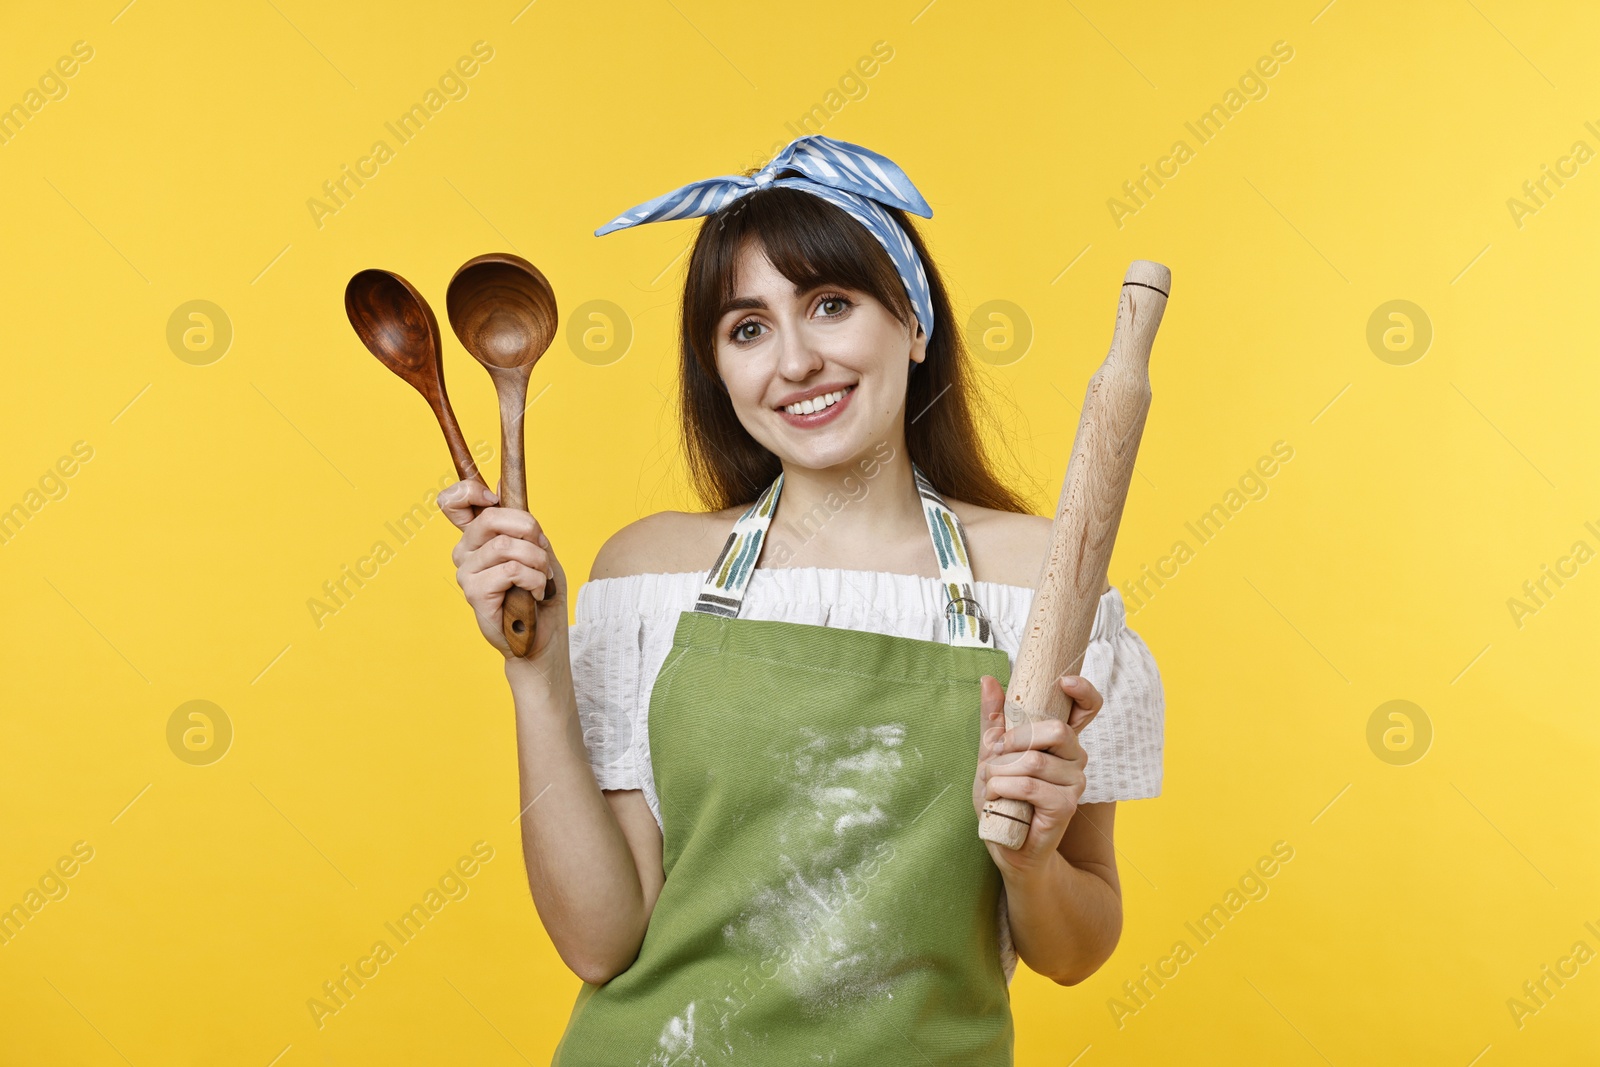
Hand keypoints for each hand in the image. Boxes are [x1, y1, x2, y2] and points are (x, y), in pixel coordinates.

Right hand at [440, 479, 567, 661]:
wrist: (544, 637)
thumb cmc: (540, 592)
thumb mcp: (537, 548)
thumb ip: (520, 522)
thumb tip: (500, 485)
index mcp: (477, 537)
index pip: (452, 502)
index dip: (469, 491)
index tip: (493, 497)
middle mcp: (465, 551)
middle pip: (491, 518)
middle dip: (529, 528)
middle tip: (542, 547)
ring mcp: (466, 572)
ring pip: (507, 546)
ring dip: (537, 560)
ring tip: (543, 577)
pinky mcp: (475, 592)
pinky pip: (511, 570)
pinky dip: (534, 578)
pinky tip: (535, 593)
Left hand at [972, 672, 1102, 874]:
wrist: (1005, 843)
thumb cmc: (1003, 797)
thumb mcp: (992, 753)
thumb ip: (994, 719)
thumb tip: (988, 680)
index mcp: (1062, 741)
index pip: (1088, 708)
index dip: (1084, 691)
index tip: (1064, 681)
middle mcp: (1076, 758)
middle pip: (1057, 730)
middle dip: (1015, 739)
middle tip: (995, 753)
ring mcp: (1075, 783)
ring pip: (1034, 761)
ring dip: (1000, 771)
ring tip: (992, 783)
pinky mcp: (1065, 806)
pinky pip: (1030, 785)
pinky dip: (1003, 788)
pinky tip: (997, 797)